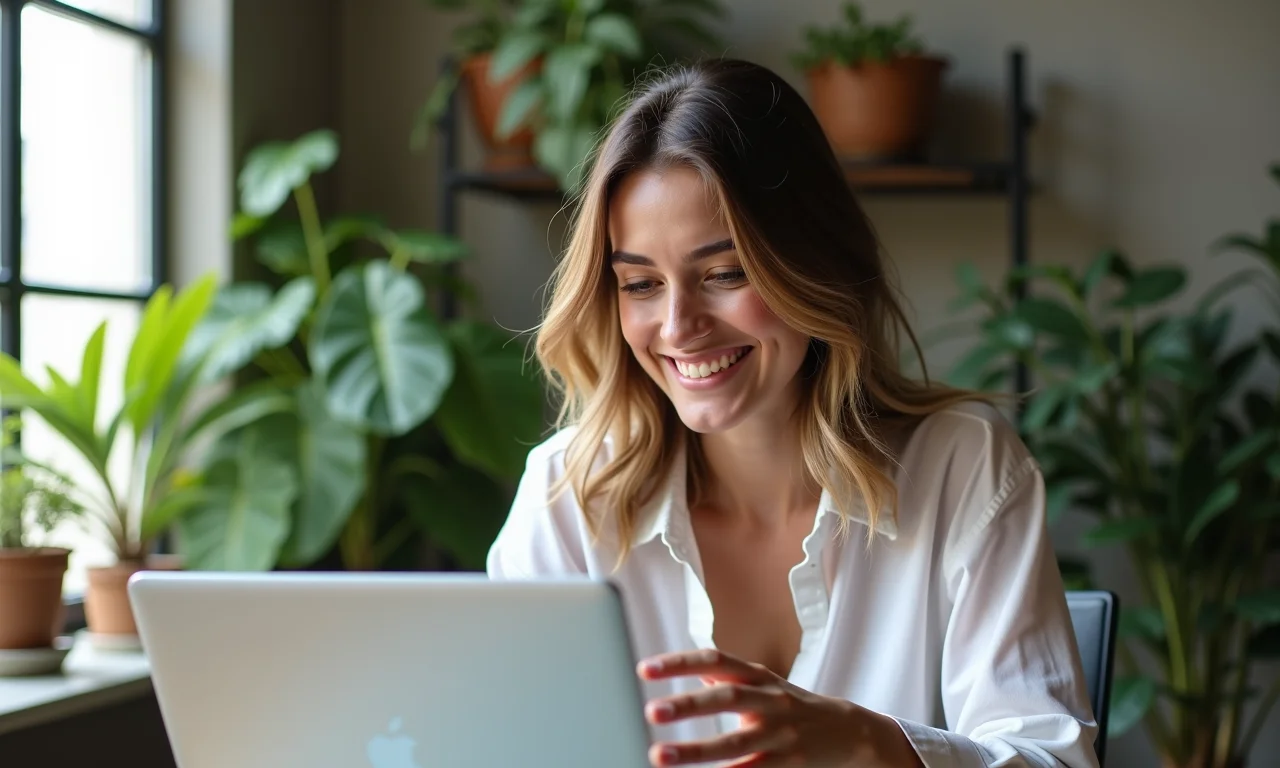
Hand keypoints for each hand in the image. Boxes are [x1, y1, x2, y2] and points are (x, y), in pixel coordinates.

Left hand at [636, 648, 879, 766]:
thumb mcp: (762, 683)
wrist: (848, 731)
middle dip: (688, 705)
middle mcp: (770, 701)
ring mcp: (781, 734)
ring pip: (735, 743)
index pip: (715, 660)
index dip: (680, 663)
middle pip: (726, 697)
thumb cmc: (792, 705)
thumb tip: (683, 670)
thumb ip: (725, 676)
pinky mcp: (789, 764)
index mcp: (758, 676)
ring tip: (659, 754)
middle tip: (651, 711)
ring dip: (695, 750)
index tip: (645, 669)